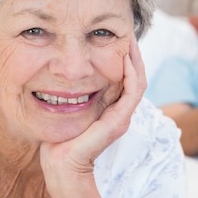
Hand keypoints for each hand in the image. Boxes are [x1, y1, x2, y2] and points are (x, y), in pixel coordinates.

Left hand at [40, 36, 145, 178]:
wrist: (61, 164)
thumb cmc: (59, 141)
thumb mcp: (65, 110)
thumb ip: (70, 95)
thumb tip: (60, 74)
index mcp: (110, 110)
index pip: (125, 79)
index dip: (124, 59)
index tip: (116, 38)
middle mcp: (120, 113)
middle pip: (135, 77)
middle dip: (132, 54)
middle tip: (128, 32)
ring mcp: (122, 117)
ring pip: (138, 81)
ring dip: (136, 60)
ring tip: (129, 39)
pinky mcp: (119, 120)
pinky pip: (133, 91)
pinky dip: (131, 73)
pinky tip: (125, 57)